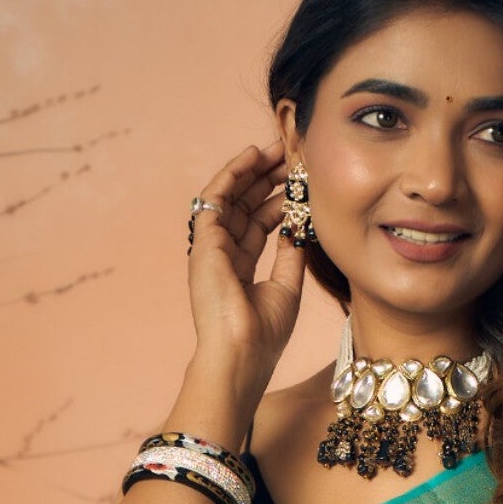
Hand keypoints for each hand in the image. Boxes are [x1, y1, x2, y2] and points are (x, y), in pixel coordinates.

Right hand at [187, 137, 304, 382]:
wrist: (241, 354)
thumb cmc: (263, 334)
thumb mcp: (286, 287)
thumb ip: (290, 254)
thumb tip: (299, 225)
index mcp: (240, 268)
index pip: (259, 224)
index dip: (278, 200)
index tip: (300, 183)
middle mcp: (222, 254)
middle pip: (244, 206)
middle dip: (267, 178)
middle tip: (290, 156)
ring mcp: (210, 247)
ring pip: (229, 197)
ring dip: (251, 170)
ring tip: (275, 149)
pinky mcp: (202, 242)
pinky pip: (215, 197)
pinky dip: (232, 174)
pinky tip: (251, 157)